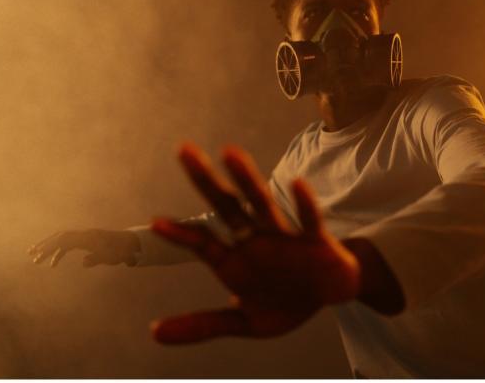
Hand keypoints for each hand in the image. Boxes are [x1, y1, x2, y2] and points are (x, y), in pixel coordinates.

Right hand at [28, 229, 140, 267]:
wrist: (131, 244)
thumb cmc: (121, 252)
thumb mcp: (110, 257)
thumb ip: (96, 258)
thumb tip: (83, 262)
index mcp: (88, 237)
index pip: (65, 239)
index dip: (50, 246)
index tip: (38, 254)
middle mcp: (84, 234)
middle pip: (60, 237)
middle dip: (45, 245)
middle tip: (31, 254)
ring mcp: (84, 237)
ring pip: (62, 240)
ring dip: (49, 247)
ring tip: (35, 257)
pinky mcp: (86, 241)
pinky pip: (68, 244)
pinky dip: (59, 252)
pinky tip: (53, 263)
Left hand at [149, 143, 360, 343]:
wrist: (330, 295)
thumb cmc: (285, 300)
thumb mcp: (244, 321)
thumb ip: (202, 325)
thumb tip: (154, 333)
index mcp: (235, 259)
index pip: (202, 242)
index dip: (181, 234)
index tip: (156, 224)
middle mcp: (254, 239)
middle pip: (226, 207)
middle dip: (206, 181)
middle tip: (184, 150)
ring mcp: (284, 236)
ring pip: (262, 204)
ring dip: (247, 180)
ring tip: (230, 153)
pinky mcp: (315, 240)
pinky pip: (308, 220)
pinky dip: (303, 204)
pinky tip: (296, 184)